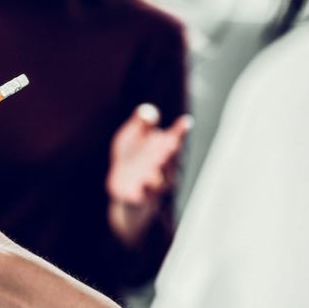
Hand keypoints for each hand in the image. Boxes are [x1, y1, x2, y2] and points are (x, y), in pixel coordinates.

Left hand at [105, 104, 191, 244]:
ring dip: (158, 172)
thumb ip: (140, 124)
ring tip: (156, 165)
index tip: (185, 122)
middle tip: (172, 143)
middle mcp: (162, 169)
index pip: (174, 140)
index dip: (180, 131)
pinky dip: (145, 189)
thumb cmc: (130, 159)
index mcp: (162, 152)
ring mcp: (152, 185)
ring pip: (160, 180)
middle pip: (169, 160)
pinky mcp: (140, 197)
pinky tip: (143, 183)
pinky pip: (144, 194)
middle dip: (170, 153)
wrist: (123, 191)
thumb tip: (146, 111)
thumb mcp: (130, 137)